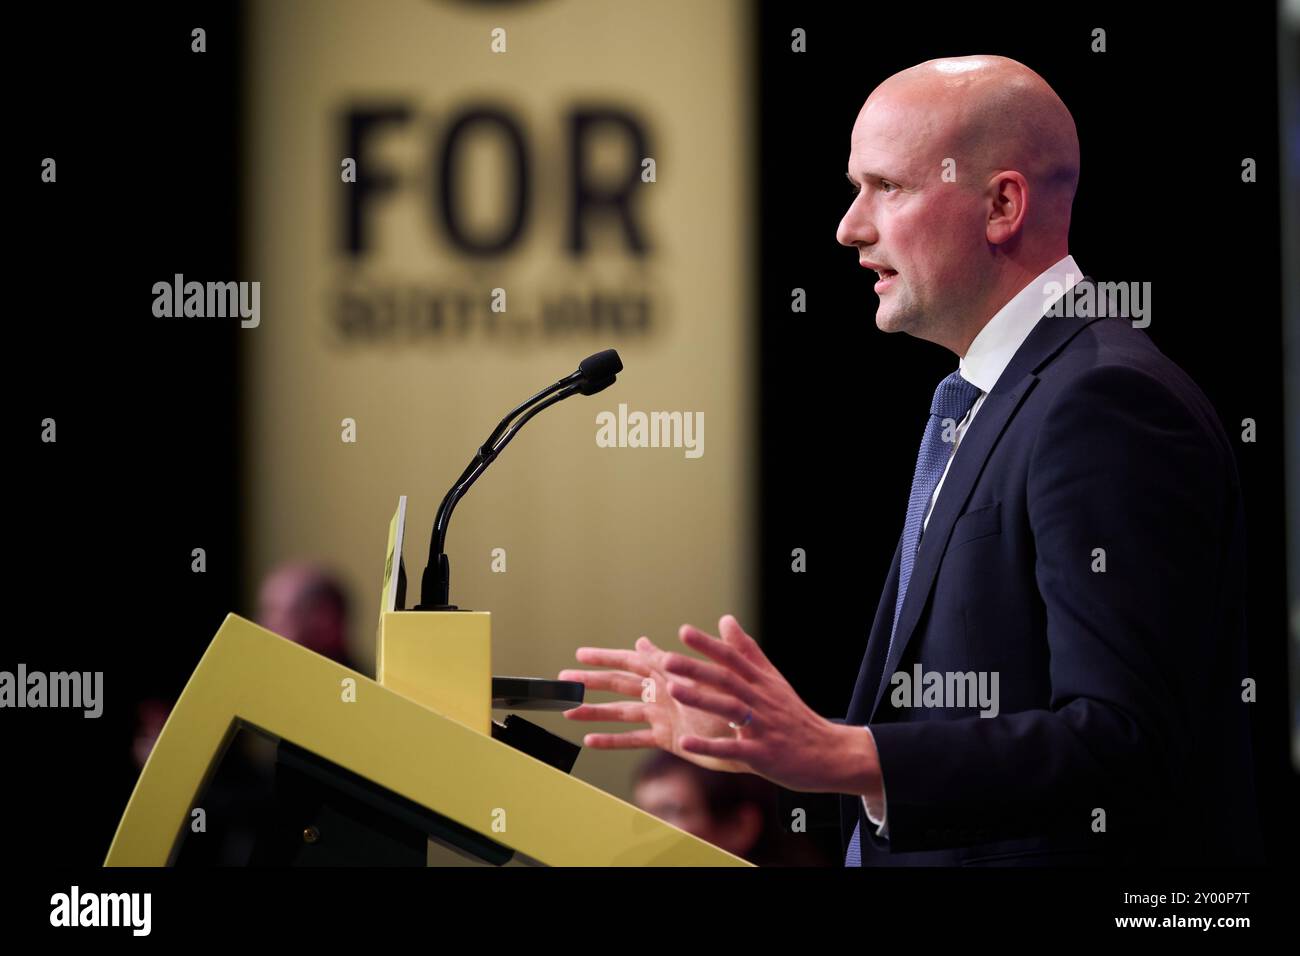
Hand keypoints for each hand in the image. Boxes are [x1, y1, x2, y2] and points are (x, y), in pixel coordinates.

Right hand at [559, 625, 748, 773]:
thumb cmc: (738, 696)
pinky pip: (634, 739)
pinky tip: (591, 741)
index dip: (605, 657)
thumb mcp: (711, 672)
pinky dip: (612, 740)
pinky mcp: (668, 738)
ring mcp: (662, 715)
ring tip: (568, 713)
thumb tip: (647, 641)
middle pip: (618, 684)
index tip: (580, 654)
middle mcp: (662, 692)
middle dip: (590, 682)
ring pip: (620, 712)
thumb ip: (679, 655)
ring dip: (594, 713)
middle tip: (562, 680)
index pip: (631, 660)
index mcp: (671, 672)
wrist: (757, 730)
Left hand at [659, 614, 877, 794]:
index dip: (709, 645)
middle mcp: (762, 701)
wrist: (829, 754)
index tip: (684, 631)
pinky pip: (733, 750)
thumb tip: (725, 619)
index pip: (733, 659)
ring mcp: (763, 727)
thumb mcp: (773, 680)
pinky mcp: (763, 755)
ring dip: (701, 699)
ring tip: (673, 691)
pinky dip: (709, 746)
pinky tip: (685, 743)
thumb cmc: (795, 716)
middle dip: (696, 669)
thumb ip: (747, 651)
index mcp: (762, 683)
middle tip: (666, 659)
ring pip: (730, 709)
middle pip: (727, 680)